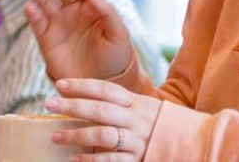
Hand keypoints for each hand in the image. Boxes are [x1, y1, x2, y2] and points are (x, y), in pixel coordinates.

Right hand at [26, 0, 134, 81]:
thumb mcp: (119, 36)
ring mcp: (59, 24)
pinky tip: (30, 8)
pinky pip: (37, 23)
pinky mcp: (47, 39)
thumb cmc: (115, 58)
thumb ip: (109, 14)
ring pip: (47, 3)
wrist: (101, 84)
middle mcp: (74, 11)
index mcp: (93, 6)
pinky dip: (32, 14)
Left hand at [44, 79, 160, 161]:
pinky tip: (75, 158)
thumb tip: (84, 94)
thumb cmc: (158, 122)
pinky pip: (111, 160)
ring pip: (103, 135)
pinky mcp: (137, 159)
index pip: (106, 89)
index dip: (82, 85)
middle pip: (100, 110)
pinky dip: (92, 160)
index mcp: (135, 102)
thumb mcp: (144, 105)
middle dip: (73, 106)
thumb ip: (119, 101)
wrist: (190, 142)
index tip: (60, 84)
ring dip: (77, 135)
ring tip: (56, 136)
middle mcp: (135, 119)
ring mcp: (136, 140)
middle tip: (49, 104)